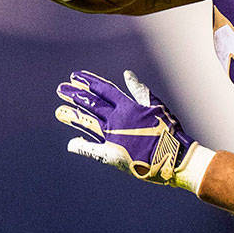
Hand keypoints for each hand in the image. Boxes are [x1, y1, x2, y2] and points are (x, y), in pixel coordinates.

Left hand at [55, 69, 193, 184]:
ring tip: (59, 111)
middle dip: (75, 95)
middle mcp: (116, 120)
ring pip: (87, 123)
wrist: (174, 158)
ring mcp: (112, 137)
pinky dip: (81, 145)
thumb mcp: (157, 107)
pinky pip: (91, 149)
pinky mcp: (112, 155)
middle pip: (91, 104)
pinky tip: (71, 143)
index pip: (103, 90)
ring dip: (73, 116)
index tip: (75, 76)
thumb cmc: (170, 131)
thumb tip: (127, 74)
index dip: (88, 82)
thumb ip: (140, 91)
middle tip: (61, 89)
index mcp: (128, 107)